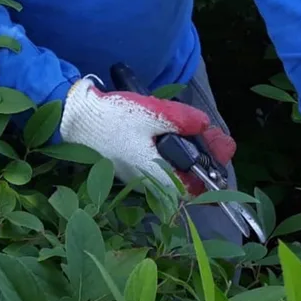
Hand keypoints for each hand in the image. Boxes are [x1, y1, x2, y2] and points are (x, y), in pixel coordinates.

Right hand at [58, 77, 235, 195]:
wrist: (76, 115)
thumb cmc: (114, 117)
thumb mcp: (152, 113)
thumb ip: (181, 120)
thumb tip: (204, 124)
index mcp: (155, 174)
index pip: (194, 187)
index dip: (213, 171)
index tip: (224, 148)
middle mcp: (147, 181)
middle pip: (185, 178)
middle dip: (203, 158)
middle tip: (213, 137)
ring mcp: (136, 174)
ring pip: (172, 170)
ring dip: (187, 153)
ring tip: (197, 132)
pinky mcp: (128, 163)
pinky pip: (157, 162)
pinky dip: (170, 150)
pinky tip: (171, 132)